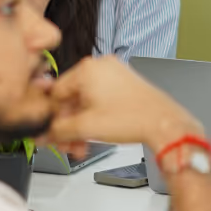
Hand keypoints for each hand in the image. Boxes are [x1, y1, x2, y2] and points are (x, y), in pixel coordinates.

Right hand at [46, 56, 202, 152]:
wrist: (165, 124)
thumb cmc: (134, 119)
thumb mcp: (86, 127)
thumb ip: (58, 130)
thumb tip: (44, 134)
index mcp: (87, 68)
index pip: (55, 93)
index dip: (53, 117)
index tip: (51, 132)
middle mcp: (100, 66)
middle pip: (71, 98)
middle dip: (69, 125)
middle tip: (68, 143)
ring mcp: (115, 73)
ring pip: (86, 101)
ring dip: (81, 124)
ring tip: (82, 144)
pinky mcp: (125, 83)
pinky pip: (100, 99)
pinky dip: (95, 116)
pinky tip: (94, 133)